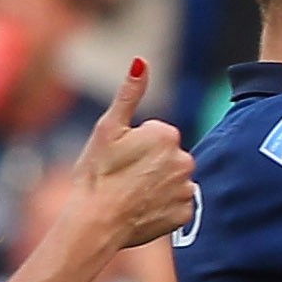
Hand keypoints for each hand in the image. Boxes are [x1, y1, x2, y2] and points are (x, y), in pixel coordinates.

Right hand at [68, 61, 193, 247]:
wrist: (96, 221)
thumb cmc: (97, 173)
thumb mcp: (108, 128)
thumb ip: (129, 94)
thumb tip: (141, 61)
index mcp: (167, 135)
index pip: (156, 135)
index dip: (135, 146)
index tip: (121, 158)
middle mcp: (185, 160)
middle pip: (168, 157)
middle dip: (151, 164)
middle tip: (125, 177)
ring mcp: (186, 189)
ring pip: (173, 180)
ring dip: (158, 185)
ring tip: (133, 194)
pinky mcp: (185, 214)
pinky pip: (177, 204)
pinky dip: (163, 207)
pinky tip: (144, 209)